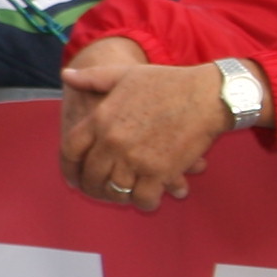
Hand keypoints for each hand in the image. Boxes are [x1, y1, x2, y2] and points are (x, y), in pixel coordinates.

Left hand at [58, 46, 237, 213]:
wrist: (208, 95)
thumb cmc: (169, 83)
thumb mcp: (127, 74)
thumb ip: (93, 77)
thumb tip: (67, 75)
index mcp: (100, 118)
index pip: (71, 151)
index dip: (69, 168)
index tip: (74, 177)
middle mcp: (113, 141)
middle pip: (91, 176)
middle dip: (93, 187)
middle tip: (102, 191)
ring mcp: (135, 158)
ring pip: (114, 191)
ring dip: (119, 197)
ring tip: (126, 196)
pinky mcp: (159, 172)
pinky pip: (142, 199)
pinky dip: (144, 202)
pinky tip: (149, 198)